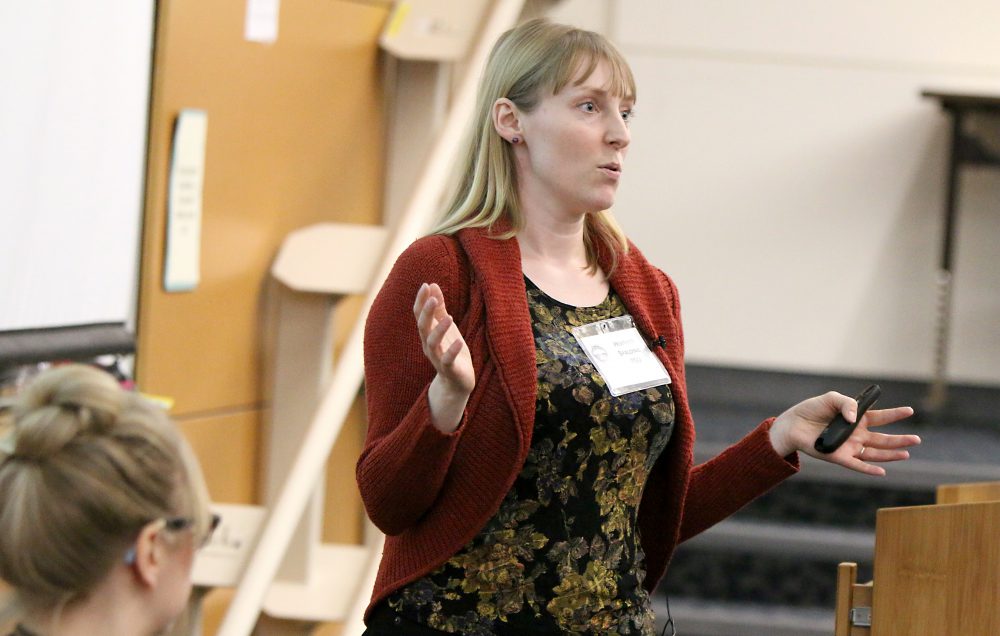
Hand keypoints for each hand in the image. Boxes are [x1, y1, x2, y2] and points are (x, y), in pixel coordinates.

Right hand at [413, 283, 473, 430]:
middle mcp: (429, 345)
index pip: (419, 315)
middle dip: (427, 313)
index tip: (425, 285)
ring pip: (433, 343)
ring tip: (449, 318)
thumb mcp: (446, 326)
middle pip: (423, 327)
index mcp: (427, 334)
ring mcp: (438, 358)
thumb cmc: (451, 351)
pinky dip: (452, 351)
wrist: (458, 382)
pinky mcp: (449, 370)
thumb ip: (439, 308)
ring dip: (439, 330)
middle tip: (433, 299)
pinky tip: (459, 342)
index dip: (421, 301)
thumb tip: (433, 285)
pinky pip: (448, 360)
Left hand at [769, 391, 920, 475]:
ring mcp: (849, 446)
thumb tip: (855, 417)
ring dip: (891, 454)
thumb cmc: (812, 410)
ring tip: (906, 454)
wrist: (793, 424)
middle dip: (900, 440)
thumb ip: (846, 403)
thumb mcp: (830, 399)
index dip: (895, 414)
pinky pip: (857, 465)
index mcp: (857, 418)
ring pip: (874, 453)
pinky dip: (869, 469)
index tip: (910, 410)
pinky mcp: (839, 456)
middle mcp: (856, 434)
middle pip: (882, 438)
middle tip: (917, 439)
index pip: (880, 417)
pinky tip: (882, 471)